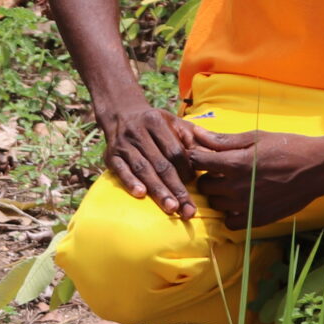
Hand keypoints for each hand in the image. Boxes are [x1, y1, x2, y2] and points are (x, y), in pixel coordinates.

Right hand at [94, 94, 197, 218]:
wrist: (121, 114)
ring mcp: (123, 144)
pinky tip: (140, 194)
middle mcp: (138, 132)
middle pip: (160, 163)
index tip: (195, 183)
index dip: (186, 169)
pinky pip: (121, 170)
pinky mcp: (110, 156)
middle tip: (187, 210)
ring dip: (157, 190)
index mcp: (156, 122)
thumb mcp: (175, 124)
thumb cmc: (156, 124)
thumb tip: (213, 158)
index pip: (174, 151)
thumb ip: (194, 140)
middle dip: (176, 188)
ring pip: (143, 169)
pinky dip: (130, 182)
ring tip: (171, 207)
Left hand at [183, 127, 323, 227]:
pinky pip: (230, 223)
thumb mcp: (255, 138)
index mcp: (235, 163)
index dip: (196, 156)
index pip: (197, 161)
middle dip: (207, 176)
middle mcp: (237, 188)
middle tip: (220, 170)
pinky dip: (230, 214)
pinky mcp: (257, 219)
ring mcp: (247, 206)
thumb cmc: (287, 147)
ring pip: (215, 204)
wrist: (317, 169)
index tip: (203, 155)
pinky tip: (240, 202)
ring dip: (219, 194)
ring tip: (233, 184)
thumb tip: (197, 133)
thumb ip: (223, 140)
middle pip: (203, 185)